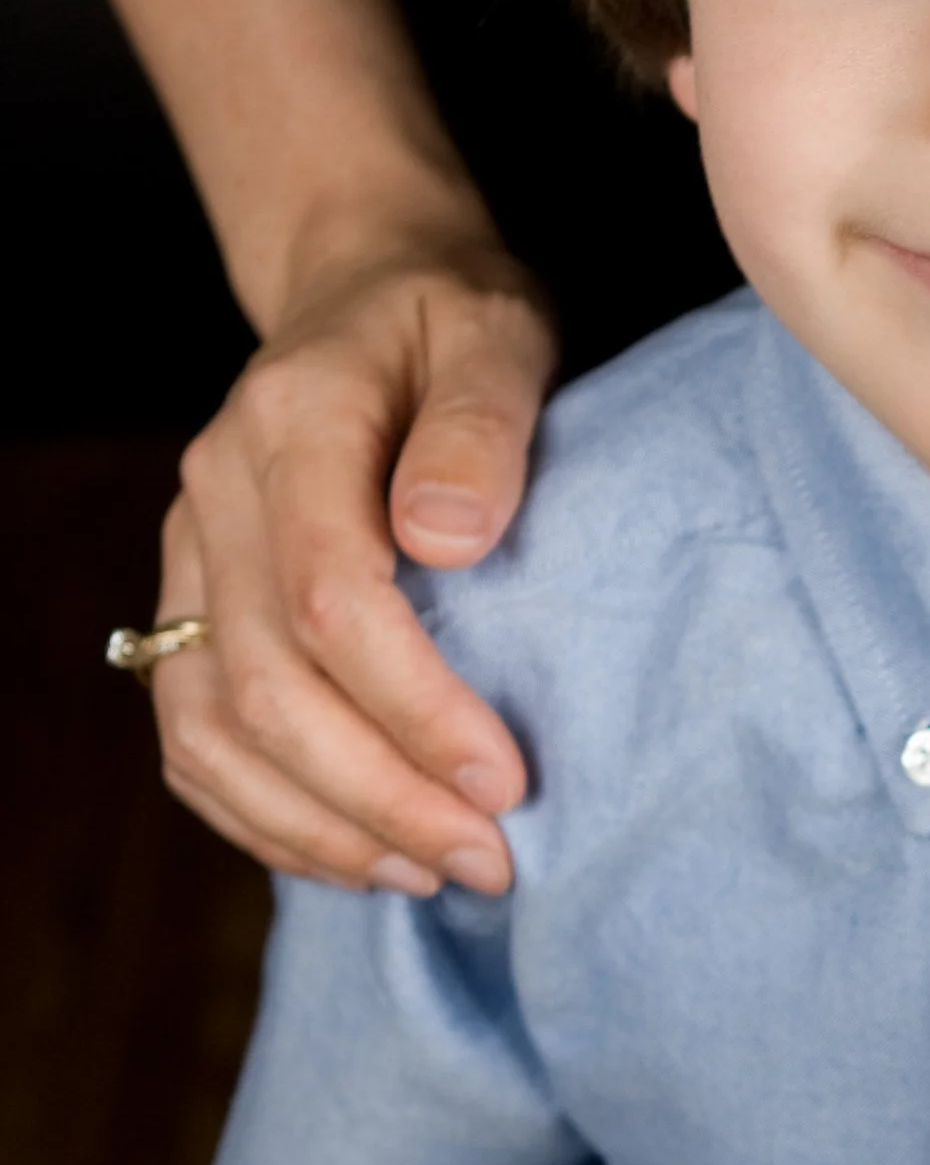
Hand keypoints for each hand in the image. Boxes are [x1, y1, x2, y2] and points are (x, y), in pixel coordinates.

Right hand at [152, 233, 556, 892]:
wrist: (367, 288)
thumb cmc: (454, 320)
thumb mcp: (498, 335)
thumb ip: (482, 425)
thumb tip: (446, 539)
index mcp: (293, 425)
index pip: (330, 597)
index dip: (413, 704)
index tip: (506, 779)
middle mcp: (215, 496)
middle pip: (269, 683)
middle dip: (381, 793)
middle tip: (492, 859)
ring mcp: (189, 555)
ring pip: (212, 727)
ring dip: (321, 824)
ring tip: (434, 876)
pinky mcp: (190, 603)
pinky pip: (192, 735)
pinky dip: (265, 815)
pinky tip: (356, 856)